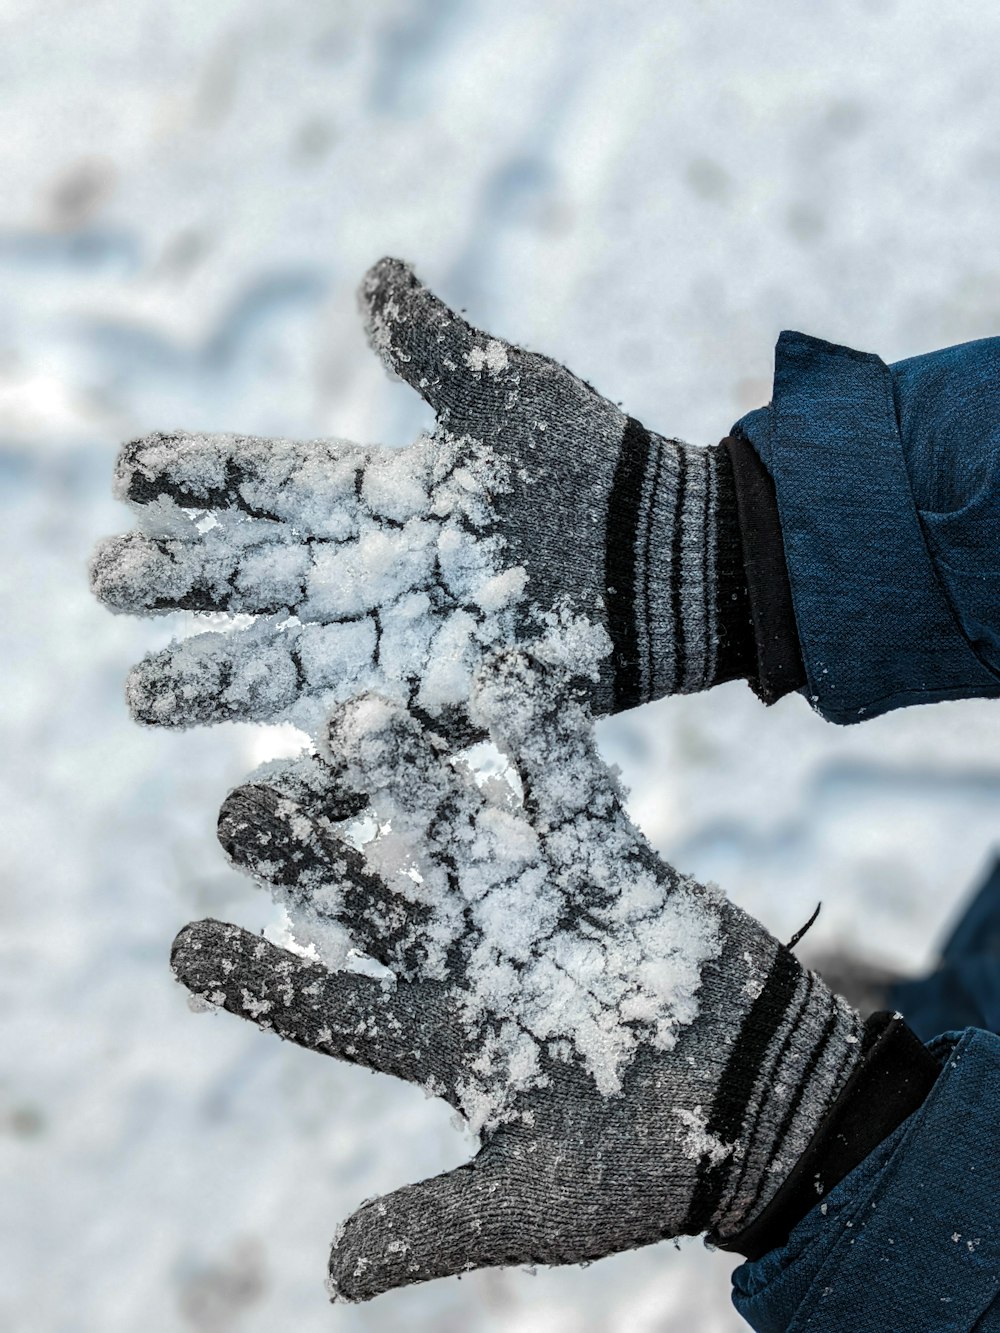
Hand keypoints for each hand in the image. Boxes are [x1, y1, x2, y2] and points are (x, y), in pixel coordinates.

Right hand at [91, 259, 745, 735]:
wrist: (666, 555)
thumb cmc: (592, 465)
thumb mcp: (511, 392)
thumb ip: (436, 345)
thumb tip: (372, 275)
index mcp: (380, 494)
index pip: (272, 483)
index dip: (203, 476)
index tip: (129, 472)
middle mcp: (374, 574)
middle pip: (259, 578)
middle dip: (183, 580)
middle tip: (107, 579)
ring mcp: (403, 646)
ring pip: (292, 664)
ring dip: (219, 678)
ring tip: (141, 693)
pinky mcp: (446, 707)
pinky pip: (373, 741)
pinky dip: (324, 771)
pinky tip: (263, 798)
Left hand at [171, 652, 862, 1301]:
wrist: (764, 1113)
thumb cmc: (646, 1169)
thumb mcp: (535, 1202)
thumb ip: (439, 1222)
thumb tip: (332, 1274)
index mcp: (444, 1039)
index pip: (331, 1005)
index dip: (261, 975)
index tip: (184, 942)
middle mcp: (477, 961)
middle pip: (376, 899)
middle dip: (314, 856)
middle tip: (240, 806)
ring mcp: (542, 908)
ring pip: (461, 834)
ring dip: (411, 784)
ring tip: (353, 721)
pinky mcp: (616, 871)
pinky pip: (575, 804)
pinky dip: (547, 751)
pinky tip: (505, 681)